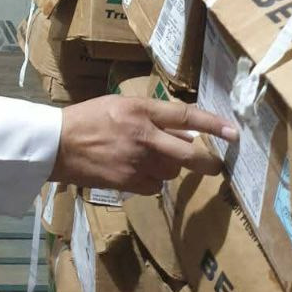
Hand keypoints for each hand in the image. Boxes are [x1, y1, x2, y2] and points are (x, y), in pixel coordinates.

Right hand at [50, 95, 237, 193]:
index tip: (234, 133)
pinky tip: (137, 171)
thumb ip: (152, 116)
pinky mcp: (128, 183)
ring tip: (151, 158)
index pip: (186, 117)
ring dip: (170, 167)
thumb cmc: (87, 118)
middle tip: (217, 166)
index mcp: (141, 111)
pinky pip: (155, 186)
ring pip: (172, 172)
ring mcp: (136, 162)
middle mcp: (144, 136)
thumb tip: (184, 134)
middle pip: (189, 155)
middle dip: (209, 163)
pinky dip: (153, 181)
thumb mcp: (120, 105)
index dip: (213, 125)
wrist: (57, 144)